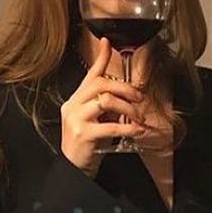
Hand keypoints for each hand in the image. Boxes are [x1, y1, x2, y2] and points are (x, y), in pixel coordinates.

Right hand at [60, 37, 146, 176]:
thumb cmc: (87, 144)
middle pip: (100, 84)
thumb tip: (125, 95)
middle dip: (124, 88)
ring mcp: (76, 119)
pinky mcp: (83, 134)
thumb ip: (103, 106)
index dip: (100, 57)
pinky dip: (128, 128)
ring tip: (138, 118)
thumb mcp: (94, 120)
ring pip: (106, 100)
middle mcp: (73, 105)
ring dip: (128, 108)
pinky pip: (111, 126)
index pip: (89, 74)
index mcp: (75, 100)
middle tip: (139, 98)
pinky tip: (137, 130)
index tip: (108, 43)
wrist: (73, 169)